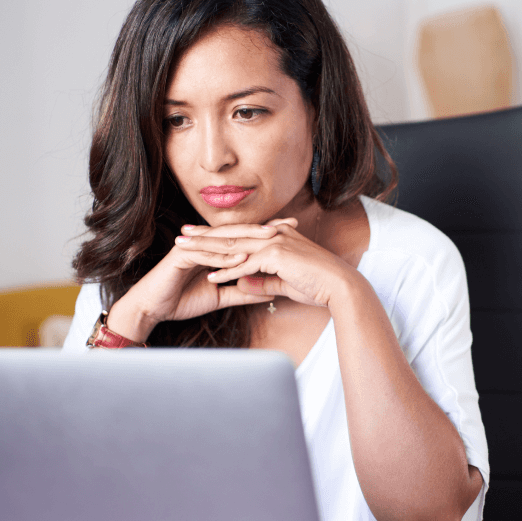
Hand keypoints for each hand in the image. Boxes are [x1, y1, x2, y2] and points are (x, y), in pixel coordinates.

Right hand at [111, 223, 280, 338]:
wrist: (152, 308)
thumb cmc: (181, 300)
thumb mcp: (219, 297)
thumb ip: (242, 292)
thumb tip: (269, 293)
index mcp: (212, 250)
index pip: (242, 238)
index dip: (265, 235)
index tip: (291, 233)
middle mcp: (203, 244)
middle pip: (237, 233)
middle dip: (261, 229)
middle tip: (286, 226)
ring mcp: (192, 247)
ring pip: (223, 239)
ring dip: (247, 238)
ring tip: (269, 237)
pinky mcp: (181, 256)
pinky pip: (206, 254)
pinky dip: (224, 256)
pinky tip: (241, 257)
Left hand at [177, 217, 351, 308]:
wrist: (340, 286)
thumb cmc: (319, 285)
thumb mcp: (285, 282)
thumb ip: (264, 280)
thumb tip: (244, 283)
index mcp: (277, 235)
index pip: (241, 234)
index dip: (218, 236)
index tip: (198, 237)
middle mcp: (275, 234)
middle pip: (232, 234)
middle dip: (204, 236)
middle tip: (181, 235)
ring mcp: (275, 242)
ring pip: (234, 245)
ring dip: (207, 250)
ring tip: (185, 251)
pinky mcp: (277, 256)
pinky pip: (247, 264)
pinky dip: (228, 271)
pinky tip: (211, 277)